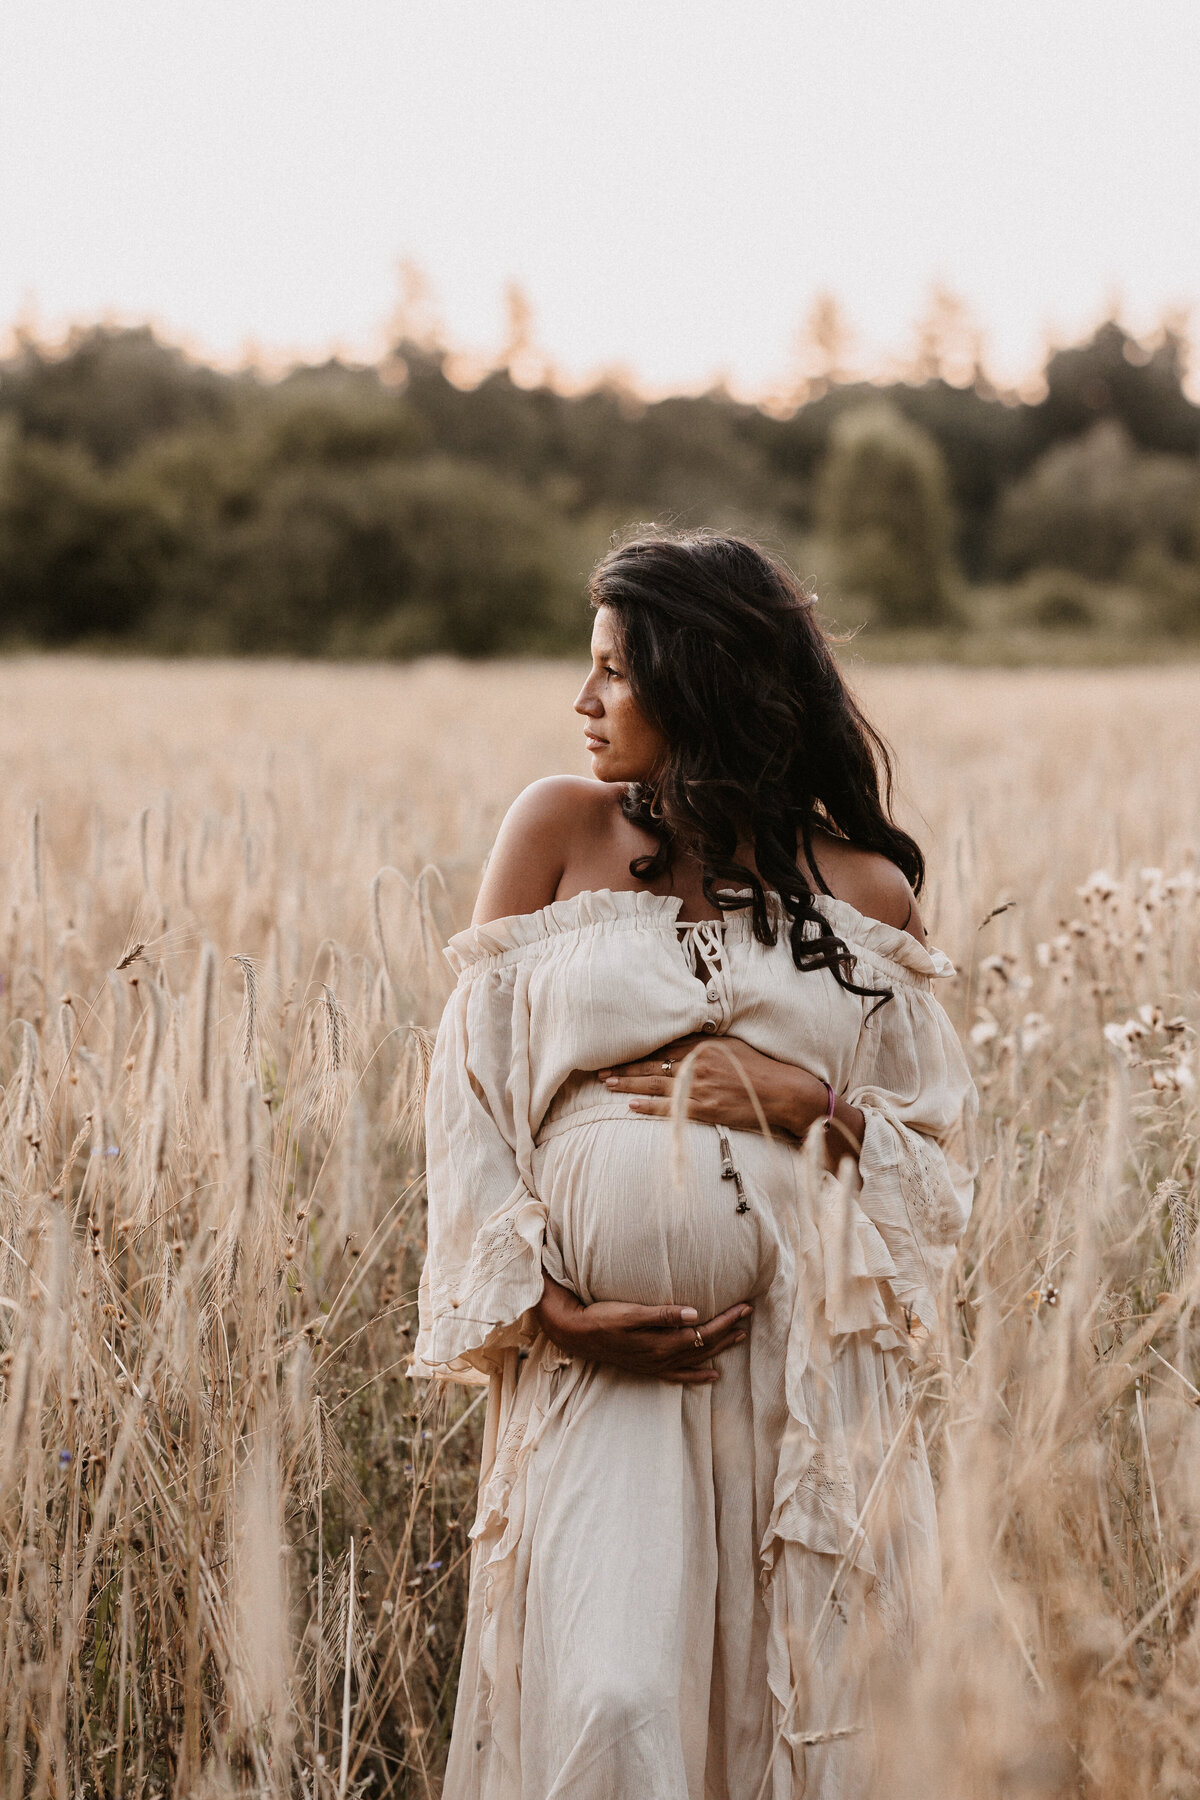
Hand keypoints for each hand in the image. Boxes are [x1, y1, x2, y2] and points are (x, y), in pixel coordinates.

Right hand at [535, 1273, 751, 1384]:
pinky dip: (699, 1375)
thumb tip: (695, 1313)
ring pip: (697, 1359)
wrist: (578, 1334)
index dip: (726, 1319)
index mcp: (662, 1342)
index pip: (704, 1331)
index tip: (744, 1306)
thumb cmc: (603, 1318)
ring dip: (720, 1348)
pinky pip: (680, 1375)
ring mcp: (657, 1365)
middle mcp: (663, 1358)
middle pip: (705, 1345)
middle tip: (748, 1313)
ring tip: (740, 1337)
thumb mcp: (631, 1312)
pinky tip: (713, 1376)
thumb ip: (663, 1314)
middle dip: (729, 1329)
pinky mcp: (649, 1367)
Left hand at [599, 1034, 817, 1134]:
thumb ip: (706, 1043)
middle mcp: (697, 1064)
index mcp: (703, 1046)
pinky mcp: (704, 1108)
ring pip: (655, 1085)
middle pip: (652, 1065)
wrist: (781, 1091)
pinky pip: (670, 1108)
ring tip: (608, 1084)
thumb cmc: (760, 1067)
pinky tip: (631, 1105)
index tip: (618, 1052)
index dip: (637, 1051)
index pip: (661, 1047)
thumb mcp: (732, 1044)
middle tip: (601, 1070)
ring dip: (629, 1084)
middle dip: (625, 1067)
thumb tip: (685, 1041)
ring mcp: (699, 1087)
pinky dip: (649, 1106)